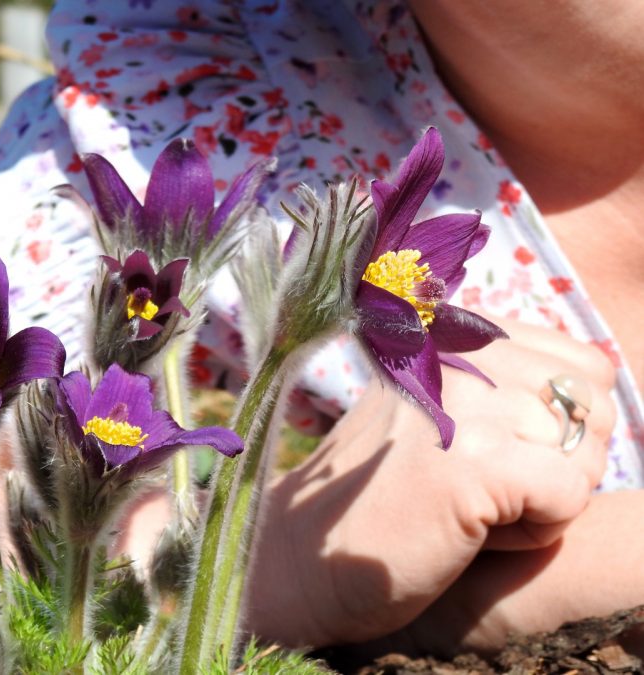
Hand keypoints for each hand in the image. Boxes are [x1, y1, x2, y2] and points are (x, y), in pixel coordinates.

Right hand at [246, 318, 615, 648]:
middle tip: (488, 488)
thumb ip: (498, 382)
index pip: (581, 362)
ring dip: (546, 498)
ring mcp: (465, 403)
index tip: (494, 453)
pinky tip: (475, 532)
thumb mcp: (432, 410)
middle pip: (592, 404)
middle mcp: (458, 353)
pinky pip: (570, 494)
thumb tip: (595, 381)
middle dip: (560, 460)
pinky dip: (538, 530)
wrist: (303, 556)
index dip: (560, 423)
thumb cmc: (376, 495)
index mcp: (450, 335)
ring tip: (474, 509)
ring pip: (585, 450)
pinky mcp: (474, 462)